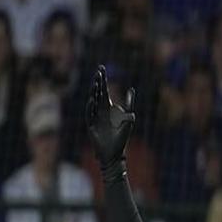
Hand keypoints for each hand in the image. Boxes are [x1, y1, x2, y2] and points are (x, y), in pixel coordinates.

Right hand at [85, 65, 135, 181]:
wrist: (115, 153)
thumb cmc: (122, 137)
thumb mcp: (129, 118)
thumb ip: (129, 103)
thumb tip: (131, 88)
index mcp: (108, 108)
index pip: (104, 90)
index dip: (103, 79)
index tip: (102, 68)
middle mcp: (100, 111)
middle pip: (98, 93)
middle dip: (98, 82)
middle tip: (98, 72)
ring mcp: (94, 118)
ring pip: (93, 102)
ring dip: (94, 92)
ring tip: (96, 83)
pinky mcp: (91, 127)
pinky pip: (89, 115)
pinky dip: (90, 107)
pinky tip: (93, 99)